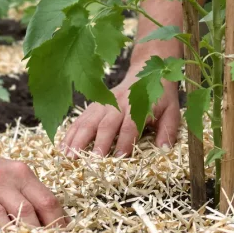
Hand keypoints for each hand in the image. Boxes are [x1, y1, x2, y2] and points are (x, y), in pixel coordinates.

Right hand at [61, 70, 180, 156]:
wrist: (146, 71)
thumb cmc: (159, 96)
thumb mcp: (171, 111)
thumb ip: (168, 130)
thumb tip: (164, 149)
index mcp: (138, 106)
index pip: (130, 125)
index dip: (125, 141)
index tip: (119, 158)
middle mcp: (118, 104)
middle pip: (106, 124)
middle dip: (99, 143)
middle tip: (93, 160)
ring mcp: (103, 103)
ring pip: (88, 121)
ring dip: (78, 139)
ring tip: (70, 157)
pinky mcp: (93, 105)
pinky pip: (79, 119)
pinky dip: (70, 133)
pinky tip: (62, 147)